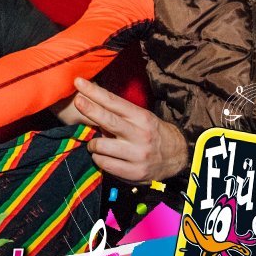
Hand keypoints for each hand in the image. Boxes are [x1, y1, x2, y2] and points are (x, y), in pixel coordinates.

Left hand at [72, 77, 187, 182]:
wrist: (177, 157)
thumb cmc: (152, 133)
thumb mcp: (140, 118)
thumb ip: (118, 114)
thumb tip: (90, 103)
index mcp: (141, 118)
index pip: (114, 102)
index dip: (95, 92)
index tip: (79, 82)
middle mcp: (140, 135)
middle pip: (109, 121)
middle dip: (91, 109)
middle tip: (77, 101)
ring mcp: (137, 155)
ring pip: (101, 146)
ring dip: (93, 144)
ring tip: (96, 144)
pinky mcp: (134, 173)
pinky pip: (104, 164)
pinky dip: (98, 159)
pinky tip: (103, 157)